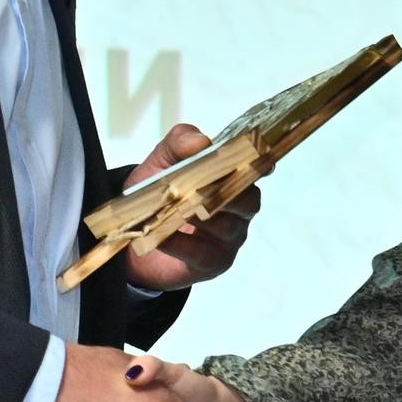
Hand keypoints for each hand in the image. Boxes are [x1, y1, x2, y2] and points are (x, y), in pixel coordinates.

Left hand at [121, 122, 262, 291]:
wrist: (139, 232)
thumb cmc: (159, 189)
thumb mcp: (163, 161)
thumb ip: (179, 144)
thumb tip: (201, 141)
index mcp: (231, 176)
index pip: (256, 168)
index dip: (260, 165)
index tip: (262, 163)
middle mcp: (239, 205)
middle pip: (248, 199)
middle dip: (228, 191)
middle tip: (202, 187)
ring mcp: (231, 235)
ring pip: (228, 225)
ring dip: (202, 216)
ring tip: (176, 211)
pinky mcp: (215, 261)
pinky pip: (203, 252)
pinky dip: (182, 243)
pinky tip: (163, 237)